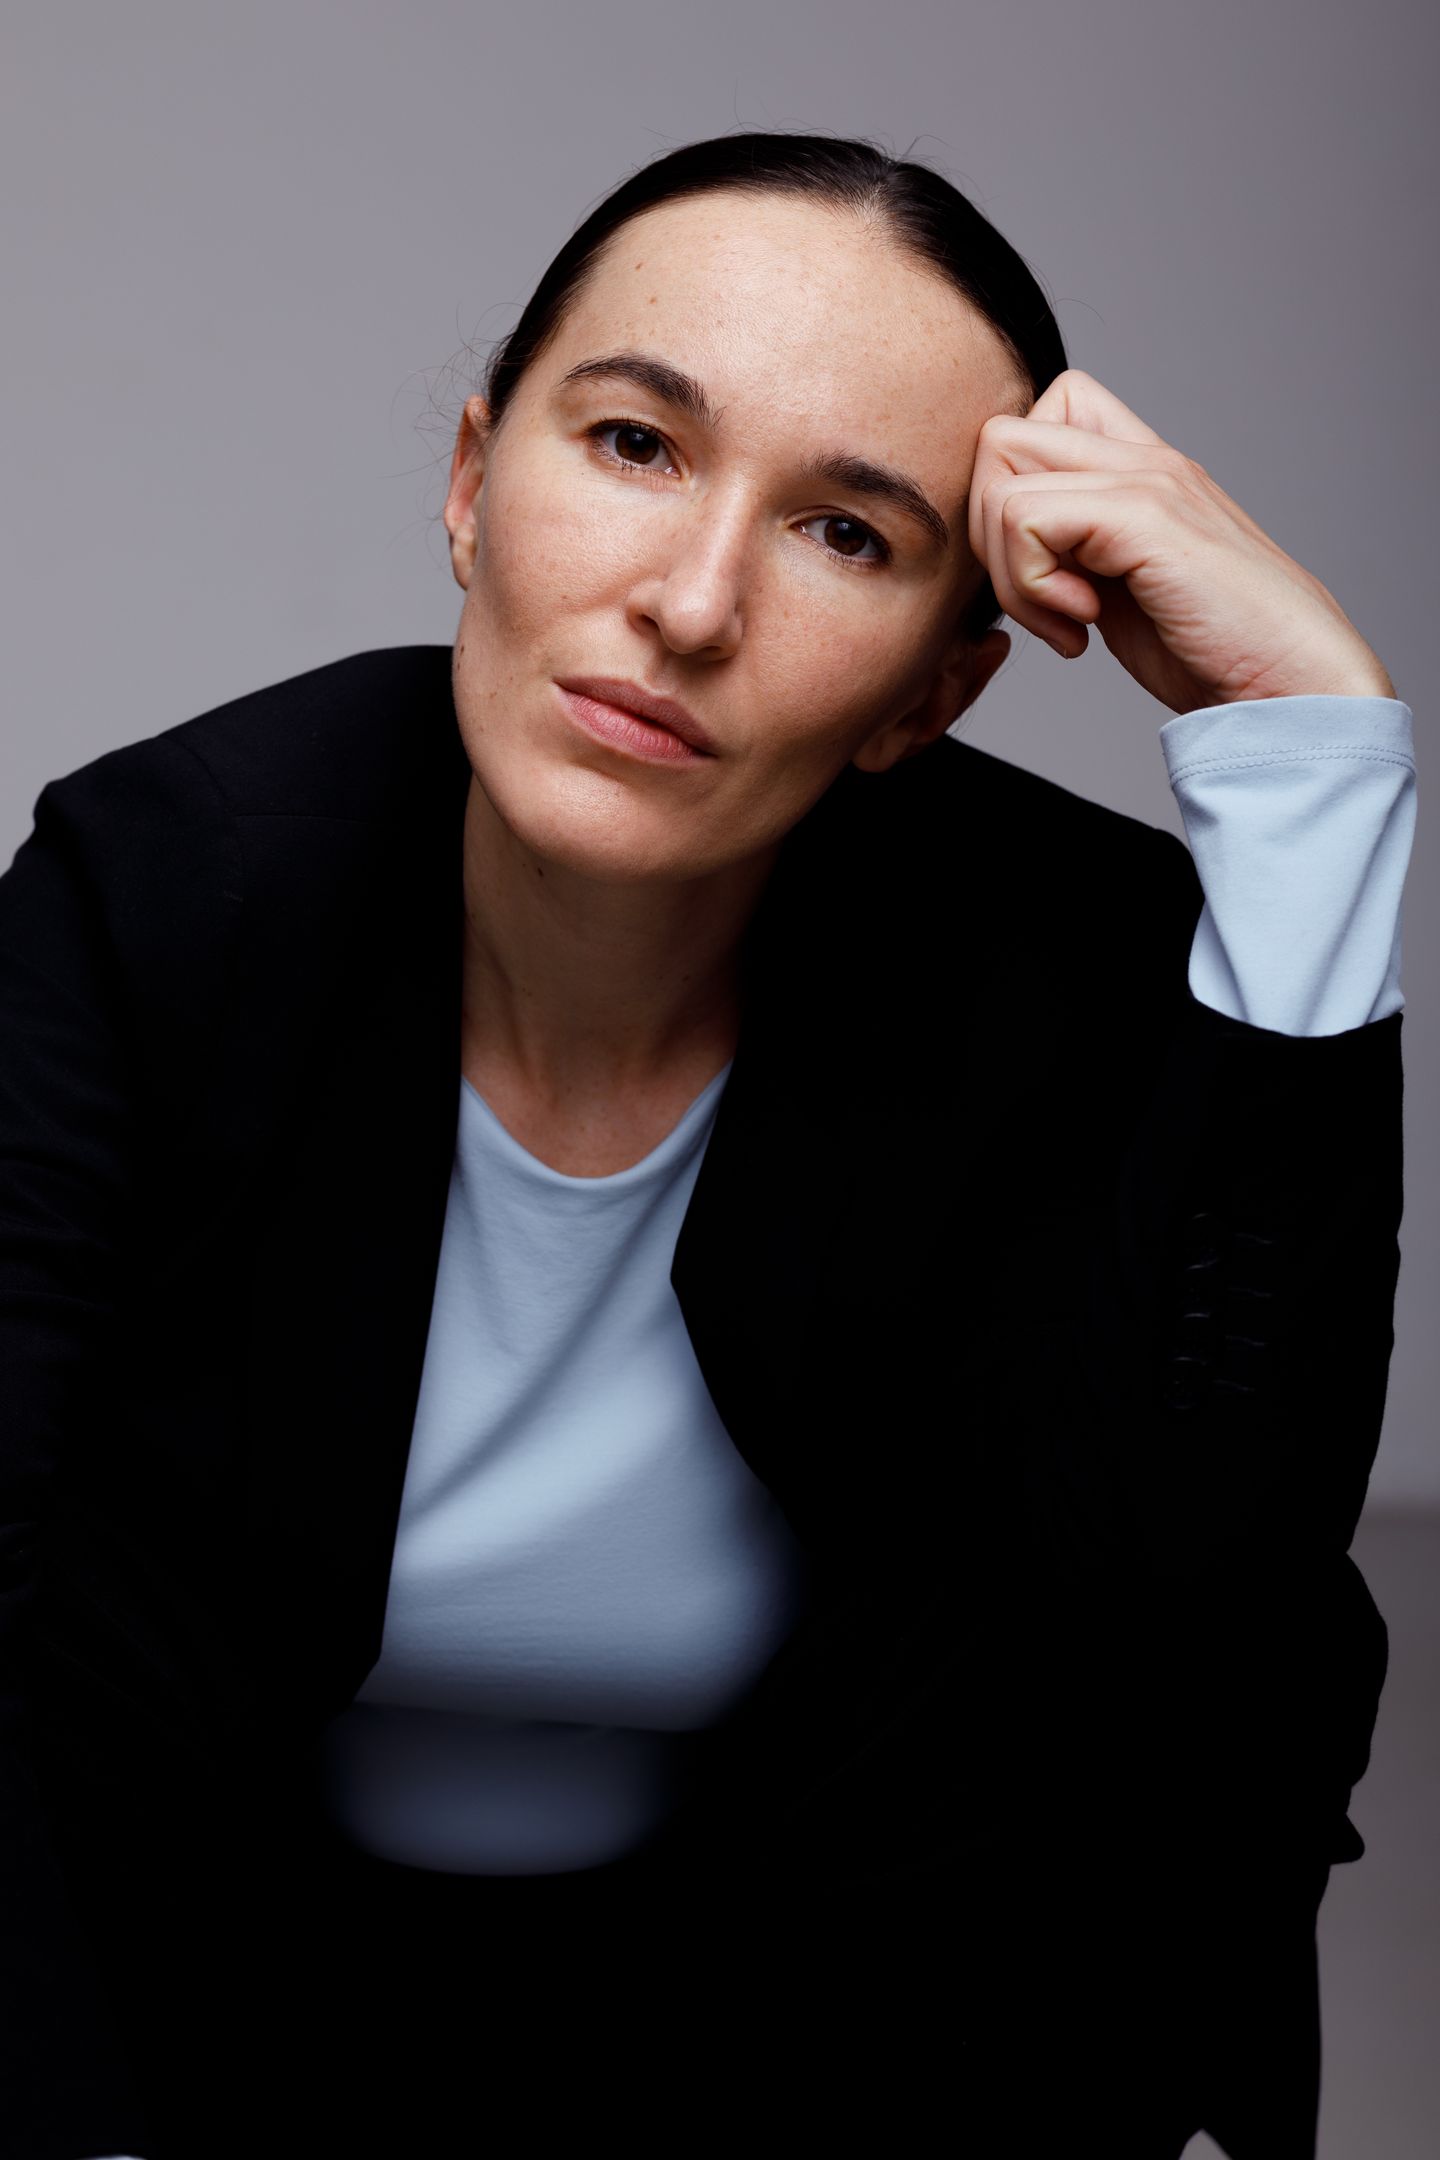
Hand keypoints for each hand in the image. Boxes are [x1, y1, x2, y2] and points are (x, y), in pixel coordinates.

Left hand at [967, 368, 1395, 712]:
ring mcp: (1147, 480)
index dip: (1007, 496)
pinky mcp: (1144, 516)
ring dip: (1012, 572)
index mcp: (1142, 467)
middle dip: (990, 534)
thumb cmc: (1216, 651)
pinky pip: (1026, 519)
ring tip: (1067, 622)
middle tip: (1039, 601)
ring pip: (1002, 479)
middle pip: (1001, 436)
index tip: (1043, 574)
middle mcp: (1144, 458)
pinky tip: (1082, 630)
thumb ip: (1076, 553)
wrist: (1294, 683)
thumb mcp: (1125, 590)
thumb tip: (1005, 554)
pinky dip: (1032, 587)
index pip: (1038, 416)